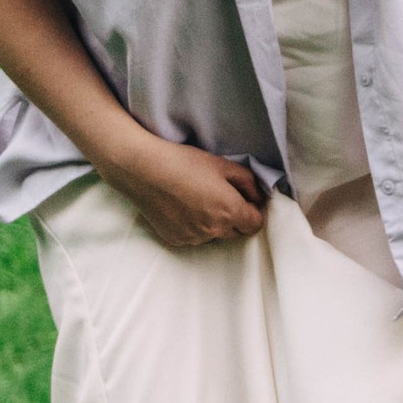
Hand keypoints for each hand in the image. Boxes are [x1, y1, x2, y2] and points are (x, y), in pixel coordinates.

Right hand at [105, 137, 268, 253]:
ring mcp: (193, 238)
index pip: (255, 225)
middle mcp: (213, 231)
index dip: (254, 211)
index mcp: (229, 211)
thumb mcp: (222, 164)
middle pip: (237, 233)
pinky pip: (194, 237)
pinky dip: (194, 226)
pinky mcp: (176, 240)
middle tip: (222, 196)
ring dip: (214, 223)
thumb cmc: (184, 163)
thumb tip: (258, 196)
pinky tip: (182, 206)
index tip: (246, 200)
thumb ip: (248, 182)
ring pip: (215, 235)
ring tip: (197, 198)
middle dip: (236, 218)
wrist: (144, 170)